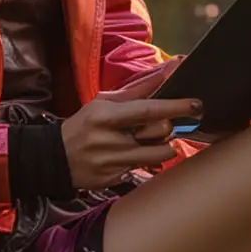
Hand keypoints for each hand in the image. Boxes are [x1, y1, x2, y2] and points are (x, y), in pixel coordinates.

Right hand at [59, 57, 197, 190]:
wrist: (55, 158)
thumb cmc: (85, 125)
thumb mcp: (104, 102)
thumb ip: (137, 90)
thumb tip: (167, 71)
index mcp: (104, 116)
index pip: (147, 109)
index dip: (174, 106)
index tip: (195, 103)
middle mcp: (108, 140)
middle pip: (158, 133)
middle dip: (167, 127)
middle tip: (163, 124)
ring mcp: (112, 163)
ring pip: (158, 154)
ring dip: (164, 146)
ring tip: (153, 141)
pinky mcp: (115, 180)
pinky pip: (144, 169)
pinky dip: (146, 160)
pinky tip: (133, 155)